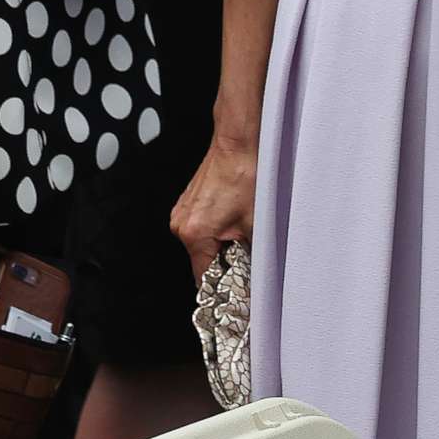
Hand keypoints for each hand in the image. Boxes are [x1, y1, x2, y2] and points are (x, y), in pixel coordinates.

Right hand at [171, 131, 258, 285]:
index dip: (221, 288)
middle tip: (245, 257)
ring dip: (220, 245)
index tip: (234, 295)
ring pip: (202, 244)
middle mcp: (181, 223)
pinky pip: (201, 228)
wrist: (237, 143)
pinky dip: (216, 229)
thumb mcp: (256, 224)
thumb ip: (253, 255)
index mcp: (194, 233)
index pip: (203, 279)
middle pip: (202, 261)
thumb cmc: (245, 174)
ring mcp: (182, 212)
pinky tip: (232, 217)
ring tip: (240, 230)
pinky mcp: (188, 203)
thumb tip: (256, 274)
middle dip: (224, 263)